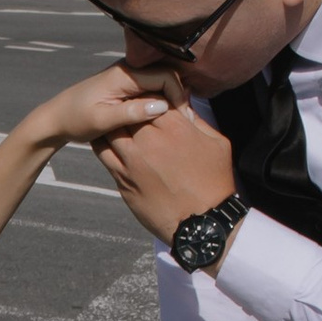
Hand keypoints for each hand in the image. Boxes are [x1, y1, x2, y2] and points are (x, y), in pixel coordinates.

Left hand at [31, 60, 180, 153]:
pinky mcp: (126, 84)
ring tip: (177, 123)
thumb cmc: (76, 119)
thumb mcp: (103, 120)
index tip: (183, 119)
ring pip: (161, 82)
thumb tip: (162, 106)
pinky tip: (162, 120)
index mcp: (123, 74)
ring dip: (171, 99)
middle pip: (167, 76)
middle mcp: (128, 69)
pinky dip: (161, 101)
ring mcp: (128, 76)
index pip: (165, 76)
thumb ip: (131, 112)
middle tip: (186, 122)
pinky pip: (151, 88)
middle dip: (179, 96)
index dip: (178, 96)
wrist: (55, 119)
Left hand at [99, 98, 243, 247]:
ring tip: (116, 121)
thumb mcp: (217, 144)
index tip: (152, 102)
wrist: (202, 223)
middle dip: (130, 107)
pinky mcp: (122, 180)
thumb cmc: (214, 183)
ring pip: (111, 130)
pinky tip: (109, 141)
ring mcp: (132, 162)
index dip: (152, 97)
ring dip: (113, 123)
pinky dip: (104, 143)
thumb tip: (182, 105)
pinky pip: (104, 154)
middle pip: (129, 111)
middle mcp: (150, 142)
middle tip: (131, 108)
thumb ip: (197, 121)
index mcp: (175, 128)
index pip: (154, 97)